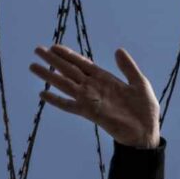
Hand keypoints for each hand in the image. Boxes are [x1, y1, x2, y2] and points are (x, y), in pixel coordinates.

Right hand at [29, 44, 160, 148]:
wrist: (146, 132)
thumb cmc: (144, 109)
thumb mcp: (139, 83)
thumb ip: (128, 67)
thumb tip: (118, 49)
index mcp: (105, 78)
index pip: (82, 63)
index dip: (68, 54)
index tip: (54, 46)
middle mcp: (94, 87)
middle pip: (69, 70)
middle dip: (53, 60)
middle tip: (37, 50)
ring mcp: (90, 99)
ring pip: (64, 84)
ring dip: (49, 76)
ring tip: (33, 67)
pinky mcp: (90, 113)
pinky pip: (69, 106)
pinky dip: (56, 100)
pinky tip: (43, 95)